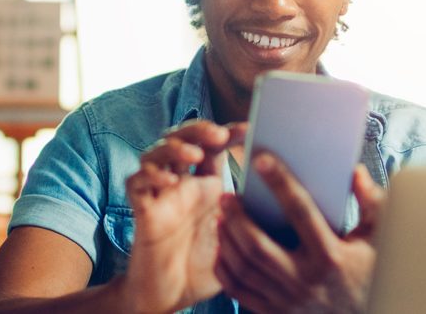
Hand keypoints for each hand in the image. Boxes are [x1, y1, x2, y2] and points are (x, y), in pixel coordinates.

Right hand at [120, 120, 245, 312]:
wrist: (172, 298)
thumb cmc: (205, 269)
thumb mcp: (239, 240)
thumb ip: (256, 220)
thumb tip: (289, 201)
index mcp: (206, 187)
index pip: (214, 146)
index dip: (229, 132)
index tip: (251, 129)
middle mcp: (182, 185)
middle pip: (181, 139)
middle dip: (198, 130)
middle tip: (218, 135)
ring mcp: (160, 196)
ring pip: (155, 153)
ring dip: (173, 147)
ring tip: (193, 155)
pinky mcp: (142, 211)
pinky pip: (135, 183)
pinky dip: (149, 176)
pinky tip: (168, 181)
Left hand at [214, 155, 382, 313]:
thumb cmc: (371, 274)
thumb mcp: (380, 239)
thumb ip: (372, 203)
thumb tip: (354, 172)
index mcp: (332, 257)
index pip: (300, 211)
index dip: (280, 182)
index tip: (262, 159)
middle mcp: (306, 281)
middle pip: (257, 245)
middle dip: (237, 216)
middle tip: (227, 194)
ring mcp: (287, 300)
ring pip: (244, 267)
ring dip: (227, 238)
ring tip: (223, 216)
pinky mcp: (274, 313)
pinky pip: (238, 290)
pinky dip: (225, 267)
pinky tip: (223, 246)